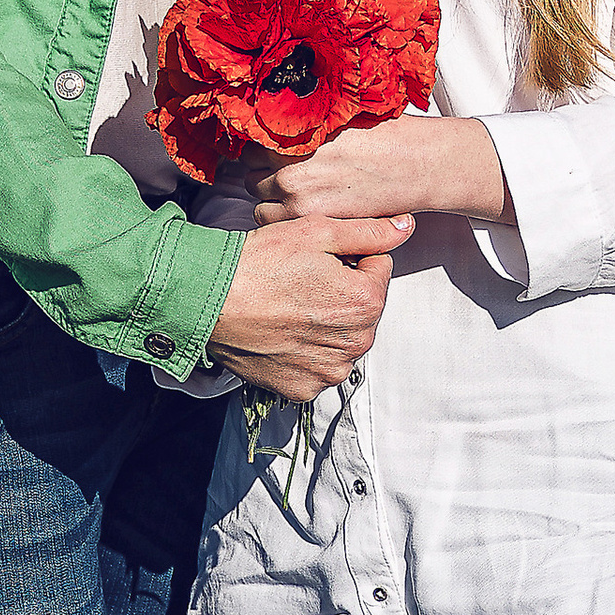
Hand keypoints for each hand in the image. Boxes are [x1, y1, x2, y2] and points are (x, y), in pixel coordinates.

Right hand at [209, 211, 413, 401]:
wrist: (209, 301)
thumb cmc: (260, 262)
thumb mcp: (317, 231)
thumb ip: (370, 231)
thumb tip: (406, 226)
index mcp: (367, 302)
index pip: (378, 271)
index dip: (350, 259)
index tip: (319, 260)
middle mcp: (356, 344)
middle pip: (362, 309)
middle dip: (341, 293)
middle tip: (301, 281)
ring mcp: (329, 371)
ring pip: (341, 338)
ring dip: (325, 324)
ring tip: (289, 306)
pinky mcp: (303, 389)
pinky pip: (317, 365)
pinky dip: (305, 351)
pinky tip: (282, 332)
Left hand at [245, 115, 510, 229]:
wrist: (416, 164)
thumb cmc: (383, 135)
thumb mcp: (338, 117)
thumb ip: (304, 125)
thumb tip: (279, 123)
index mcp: (292, 130)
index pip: (250, 144)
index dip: (262, 150)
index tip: (270, 154)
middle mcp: (287, 160)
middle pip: (250, 173)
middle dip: (265, 175)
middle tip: (288, 176)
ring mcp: (296, 192)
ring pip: (259, 201)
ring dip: (272, 199)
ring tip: (297, 197)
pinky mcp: (309, 217)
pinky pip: (275, 223)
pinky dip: (285, 220)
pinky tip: (305, 214)